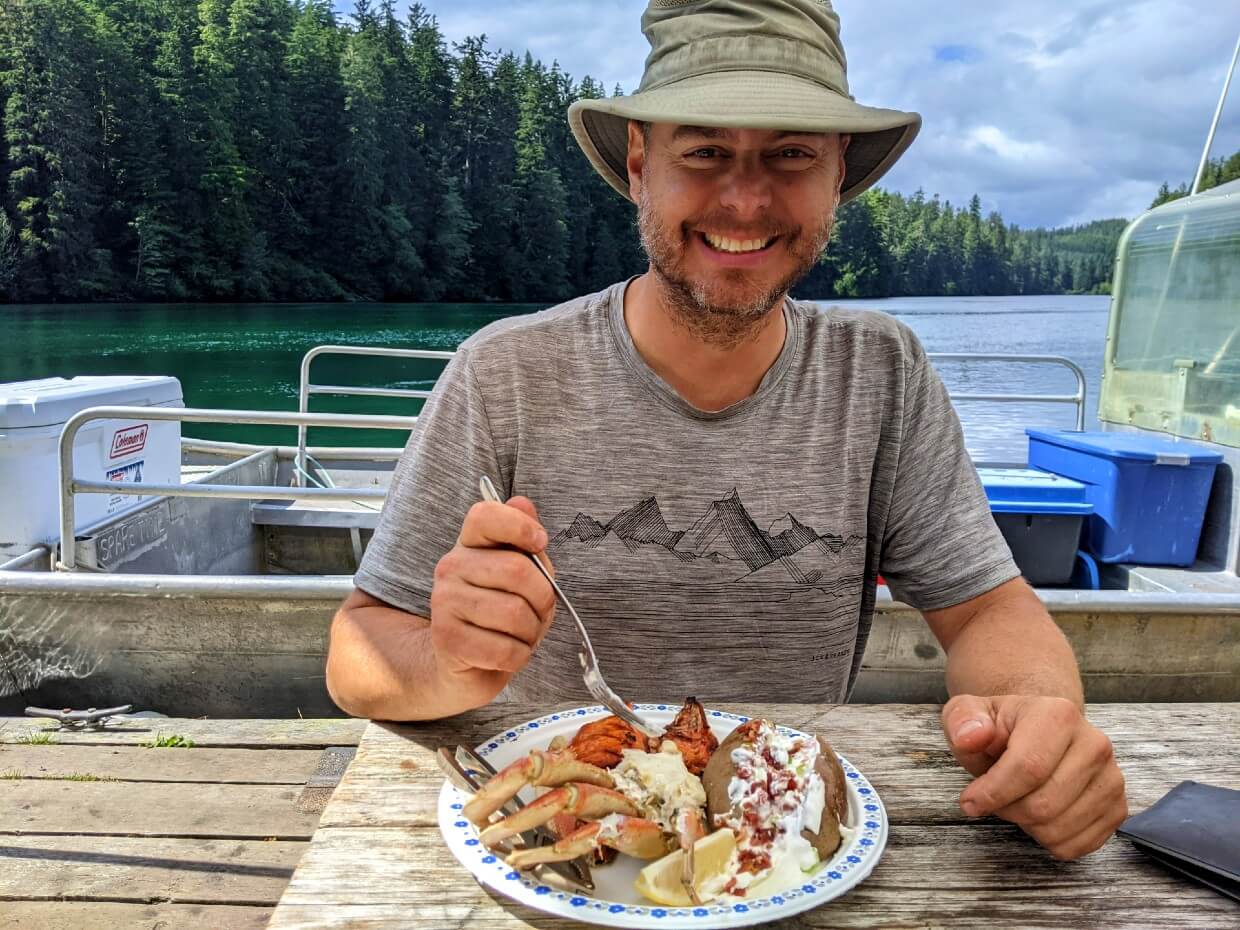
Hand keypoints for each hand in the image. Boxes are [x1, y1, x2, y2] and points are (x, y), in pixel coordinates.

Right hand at [428, 496, 555, 700]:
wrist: (462, 664)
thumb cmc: (500, 614)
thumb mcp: (520, 574)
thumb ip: (525, 541)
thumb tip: (522, 502)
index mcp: (470, 544)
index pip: (486, 515)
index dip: (521, 526)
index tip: (540, 543)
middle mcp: (451, 567)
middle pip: (517, 570)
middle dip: (543, 598)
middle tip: (538, 612)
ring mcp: (444, 603)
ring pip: (515, 613)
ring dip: (532, 632)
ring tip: (522, 634)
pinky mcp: (448, 640)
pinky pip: (505, 648)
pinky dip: (519, 656)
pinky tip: (508, 652)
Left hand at [941, 694, 1127, 859]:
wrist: (1037, 733)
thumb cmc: (1000, 728)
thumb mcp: (969, 714)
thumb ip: (963, 721)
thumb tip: (972, 736)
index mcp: (1059, 715)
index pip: (1028, 767)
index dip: (993, 792)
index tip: (969, 802)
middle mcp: (1094, 744)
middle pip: (1044, 804)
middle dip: (1008, 810)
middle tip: (994, 800)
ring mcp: (1111, 778)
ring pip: (1059, 828)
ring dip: (1027, 826)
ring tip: (1018, 802)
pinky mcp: (1117, 808)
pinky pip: (1078, 845)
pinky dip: (1049, 840)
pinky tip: (1039, 816)